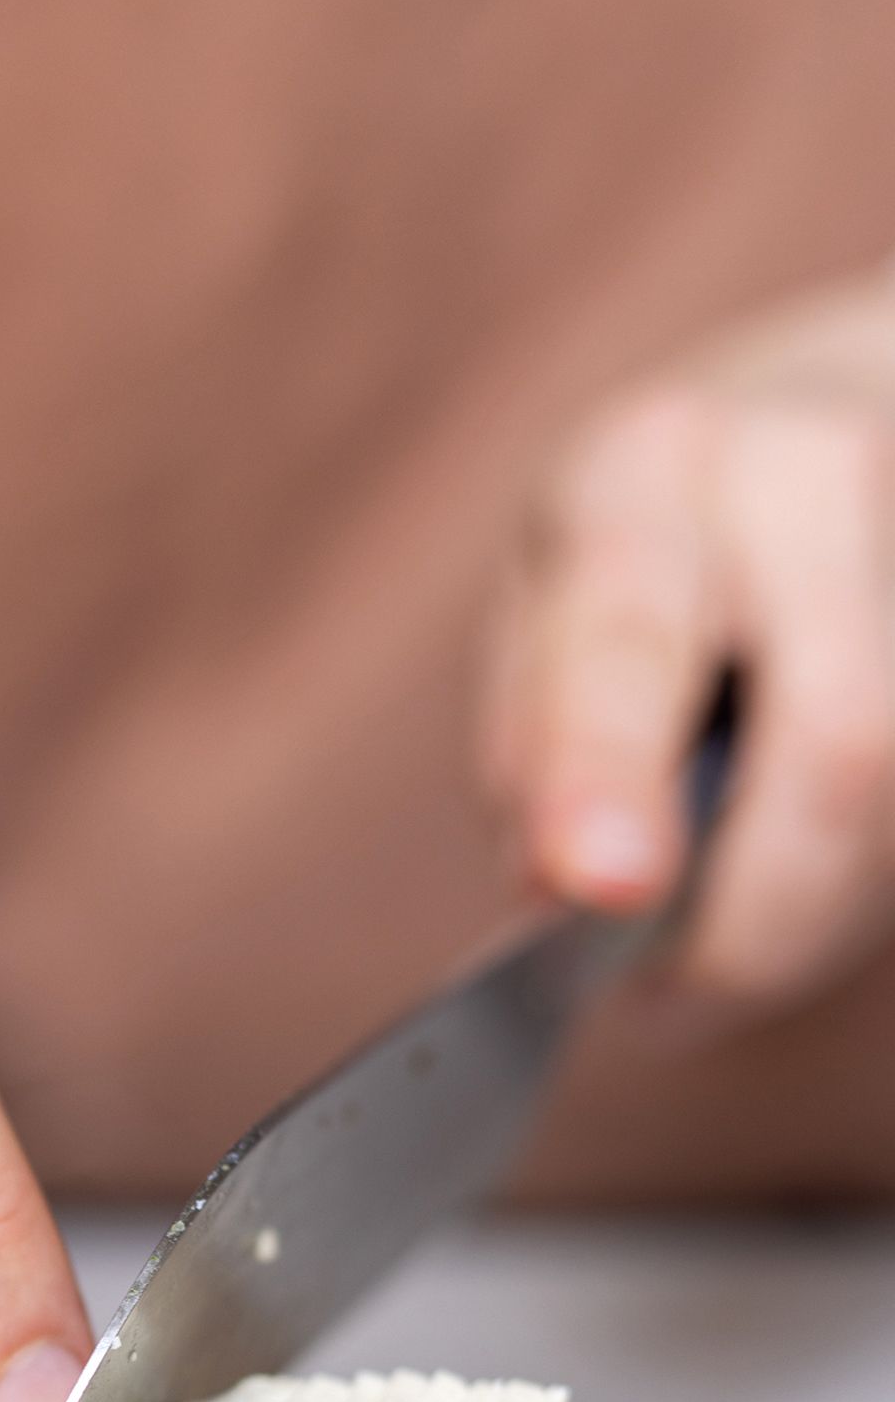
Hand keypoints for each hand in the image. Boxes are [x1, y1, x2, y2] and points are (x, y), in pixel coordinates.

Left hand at [488, 266, 894, 1000]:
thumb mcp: (552, 607)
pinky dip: (880, 877)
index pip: (632, 640)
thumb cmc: (661, 545)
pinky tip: (831, 865)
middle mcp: (809, 470)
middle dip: (765, 918)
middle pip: (847, 741)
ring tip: (747, 930)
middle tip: (674, 1005)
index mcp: (645, 470)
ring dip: (826, 912)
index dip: (611, 774)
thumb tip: (557, 897)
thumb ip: (540, 744)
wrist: (855, 396)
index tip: (595, 886)